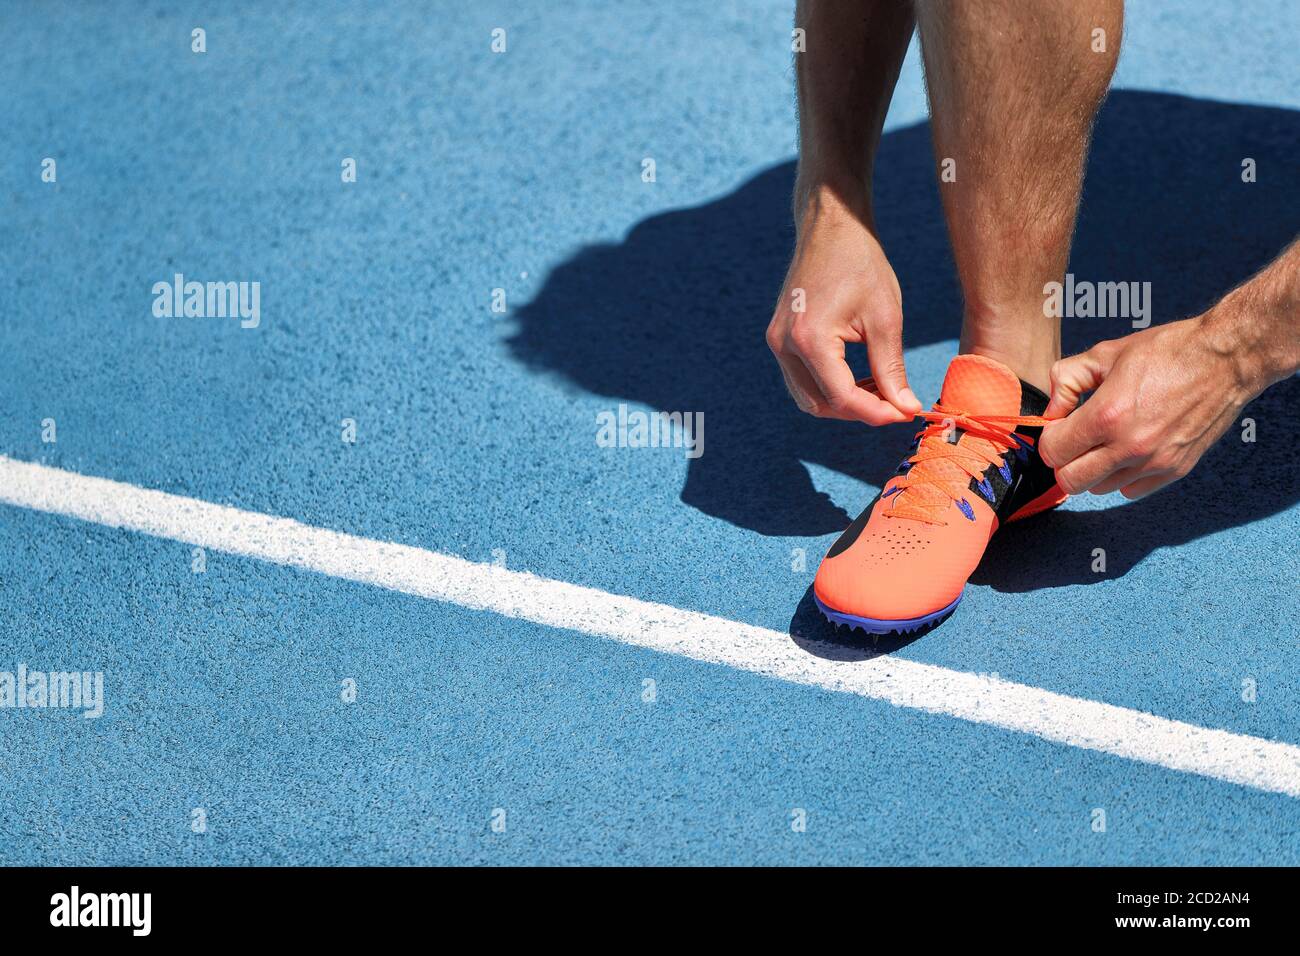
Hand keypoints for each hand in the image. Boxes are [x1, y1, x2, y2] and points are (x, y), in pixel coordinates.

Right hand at [766, 201, 921, 424]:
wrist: (830, 227)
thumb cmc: (860, 264)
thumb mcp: (885, 317)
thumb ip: (891, 369)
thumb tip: (906, 409)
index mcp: (810, 339)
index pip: (842, 397)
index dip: (876, 412)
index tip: (906, 414)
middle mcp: (784, 345)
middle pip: (820, 405)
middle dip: (859, 411)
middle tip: (896, 403)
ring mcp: (777, 342)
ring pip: (808, 398)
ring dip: (843, 403)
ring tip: (880, 390)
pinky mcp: (779, 339)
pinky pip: (802, 380)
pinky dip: (829, 387)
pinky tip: (859, 377)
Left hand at [1039, 316, 1256, 498]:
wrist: (1226, 359)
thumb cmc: (1166, 351)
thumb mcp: (1106, 353)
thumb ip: (1066, 380)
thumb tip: (1051, 411)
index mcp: (1107, 416)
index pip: (1053, 452)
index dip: (1050, 437)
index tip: (1061, 424)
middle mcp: (1129, 446)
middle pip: (1070, 481)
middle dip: (1064, 460)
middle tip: (1075, 439)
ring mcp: (1154, 462)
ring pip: (1098, 488)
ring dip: (1093, 469)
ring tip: (1106, 440)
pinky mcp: (1175, 470)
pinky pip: (1130, 491)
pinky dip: (1121, 476)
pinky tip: (1128, 450)